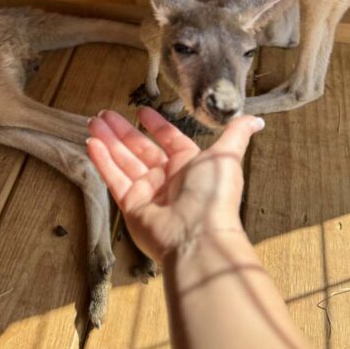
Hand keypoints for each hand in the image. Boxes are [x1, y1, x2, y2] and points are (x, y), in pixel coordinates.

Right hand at [87, 107, 264, 263]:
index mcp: (189, 164)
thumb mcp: (227, 157)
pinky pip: (114, 179)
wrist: (197, 236)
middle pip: (139, 148)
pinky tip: (91, 143)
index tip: (140, 111)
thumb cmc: (214, 196)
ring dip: (108, 141)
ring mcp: (148, 192)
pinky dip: (102, 161)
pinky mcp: (131, 205)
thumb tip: (258, 120)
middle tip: (103, 114)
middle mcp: (167, 177)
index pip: (168, 138)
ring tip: (92, 122)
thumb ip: (236, 135)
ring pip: (123, 160)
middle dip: (121, 130)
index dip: (154, 125)